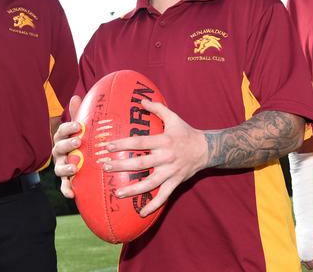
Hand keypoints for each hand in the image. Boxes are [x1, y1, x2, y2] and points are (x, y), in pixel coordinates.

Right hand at [52, 96, 82, 197]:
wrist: (81, 161)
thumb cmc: (80, 140)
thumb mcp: (80, 128)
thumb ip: (78, 114)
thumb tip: (75, 96)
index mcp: (62, 138)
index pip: (62, 131)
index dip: (69, 128)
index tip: (79, 125)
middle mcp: (59, 153)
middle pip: (59, 148)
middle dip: (67, 145)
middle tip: (78, 142)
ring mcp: (61, 166)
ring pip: (59, 168)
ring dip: (65, 167)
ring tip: (74, 168)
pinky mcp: (67, 180)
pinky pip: (64, 186)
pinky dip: (66, 190)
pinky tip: (72, 194)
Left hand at [102, 99, 207, 216]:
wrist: (206, 149)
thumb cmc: (186, 132)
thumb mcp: (173, 117)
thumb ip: (157, 108)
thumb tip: (141, 100)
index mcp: (164, 141)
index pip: (140, 142)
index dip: (123, 144)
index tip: (108, 147)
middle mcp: (166, 157)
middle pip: (141, 163)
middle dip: (122, 166)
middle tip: (105, 168)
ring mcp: (170, 172)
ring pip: (150, 183)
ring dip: (133, 189)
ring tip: (117, 192)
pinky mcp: (175, 182)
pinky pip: (164, 196)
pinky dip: (153, 205)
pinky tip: (141, 213)